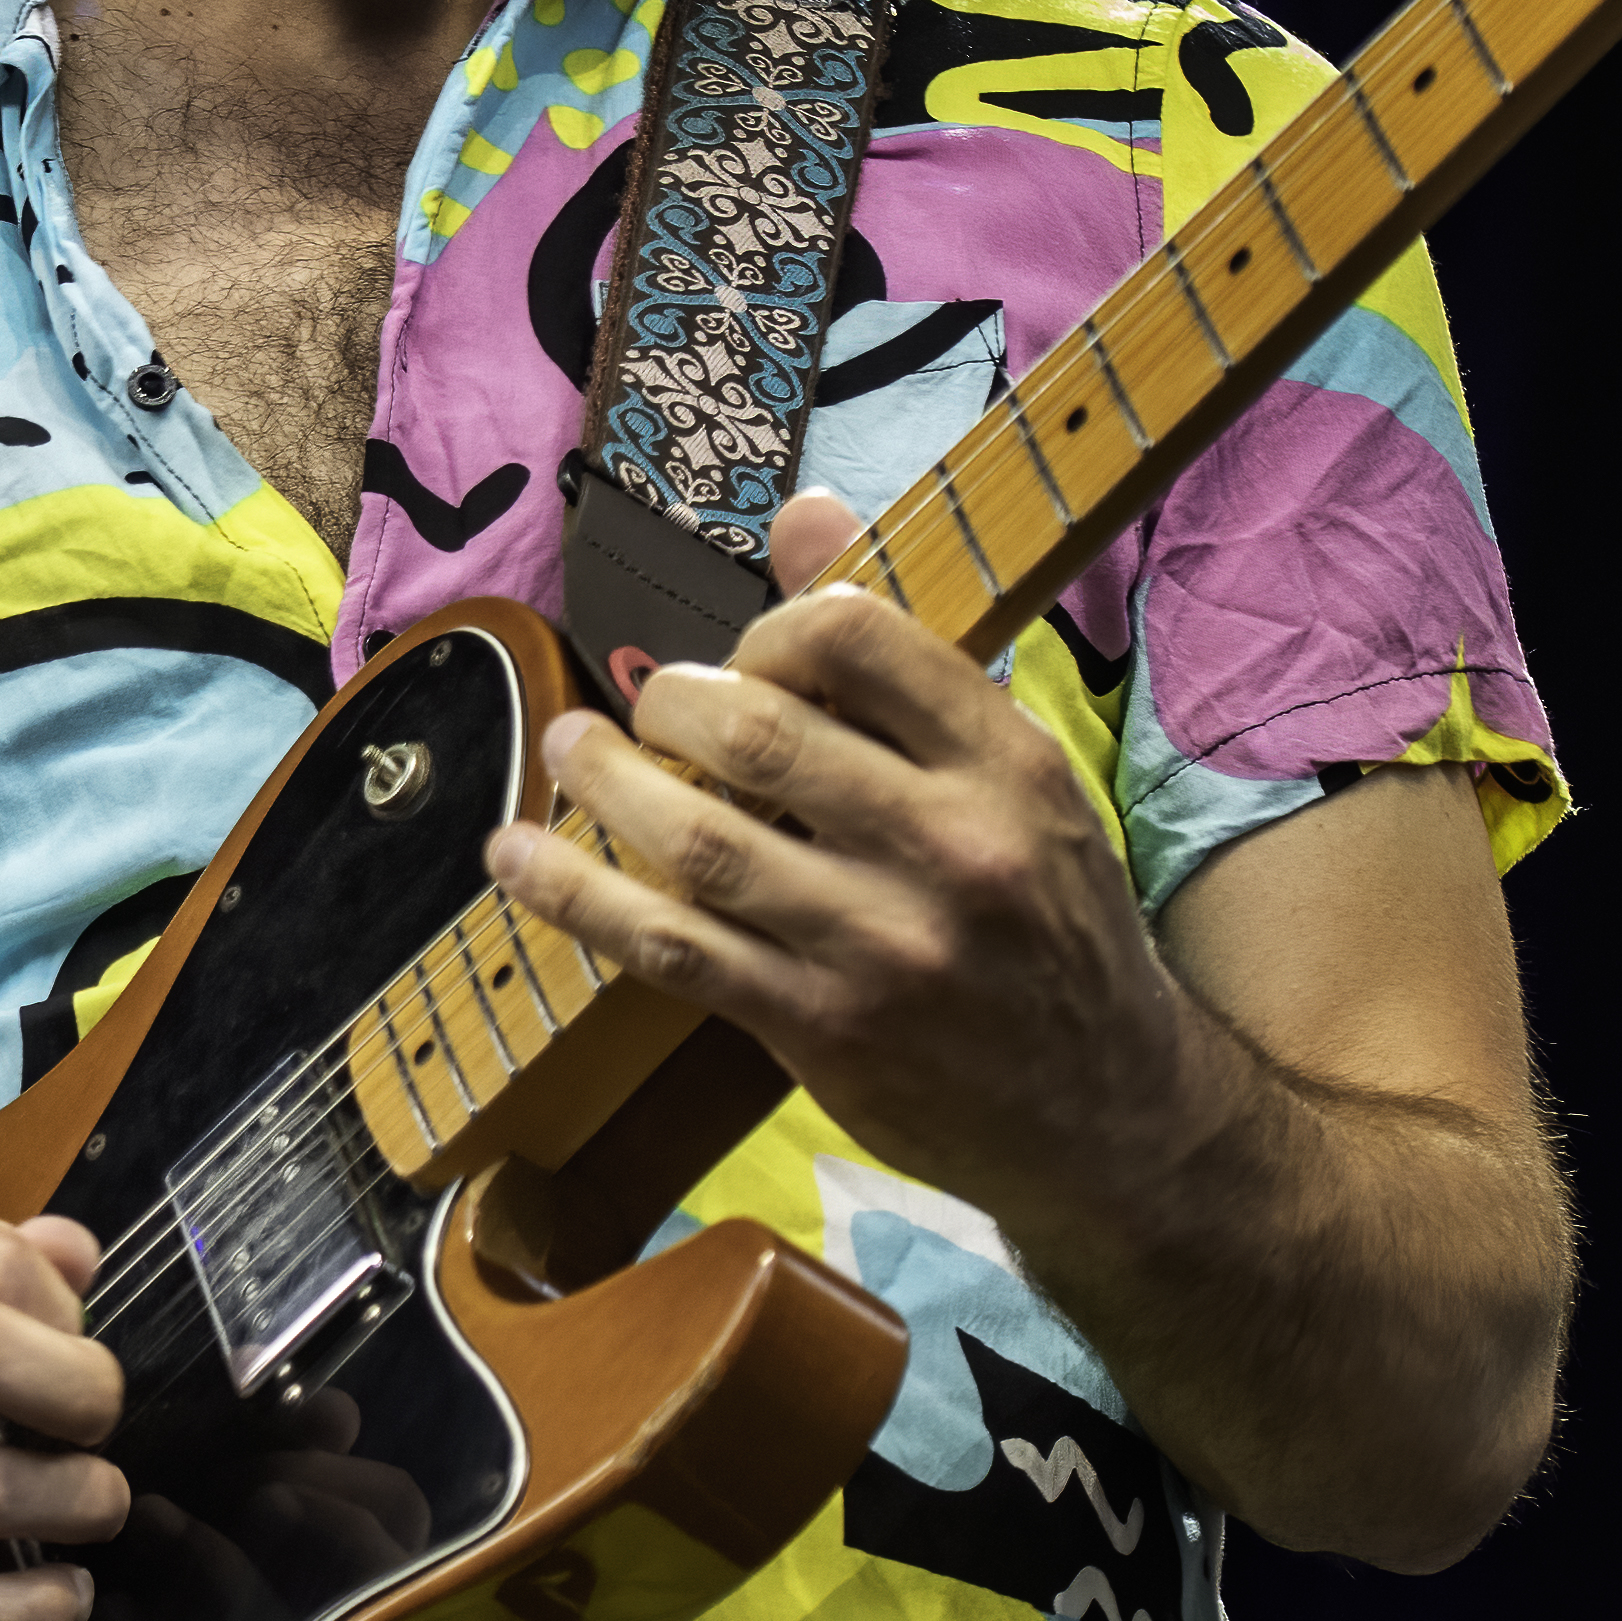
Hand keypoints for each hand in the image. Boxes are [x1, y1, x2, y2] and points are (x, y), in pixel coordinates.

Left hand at [484, 492, 1247, 1242]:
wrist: (1106, 1110)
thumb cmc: (1049, 920)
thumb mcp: (1017, 776)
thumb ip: (904, 655)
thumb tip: (805, 509)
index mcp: (1006, 762)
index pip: (856, 636)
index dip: (772, 625)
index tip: (750, 655)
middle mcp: (950, 847)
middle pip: (761, 728)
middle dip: (674, 701)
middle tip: (654, 707)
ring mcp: (880, 947)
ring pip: (701, 840)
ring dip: (605, 781)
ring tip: (569, 748)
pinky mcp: (820, 1030)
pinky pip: (671, 947)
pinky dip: (578, 895)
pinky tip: (516, 859)